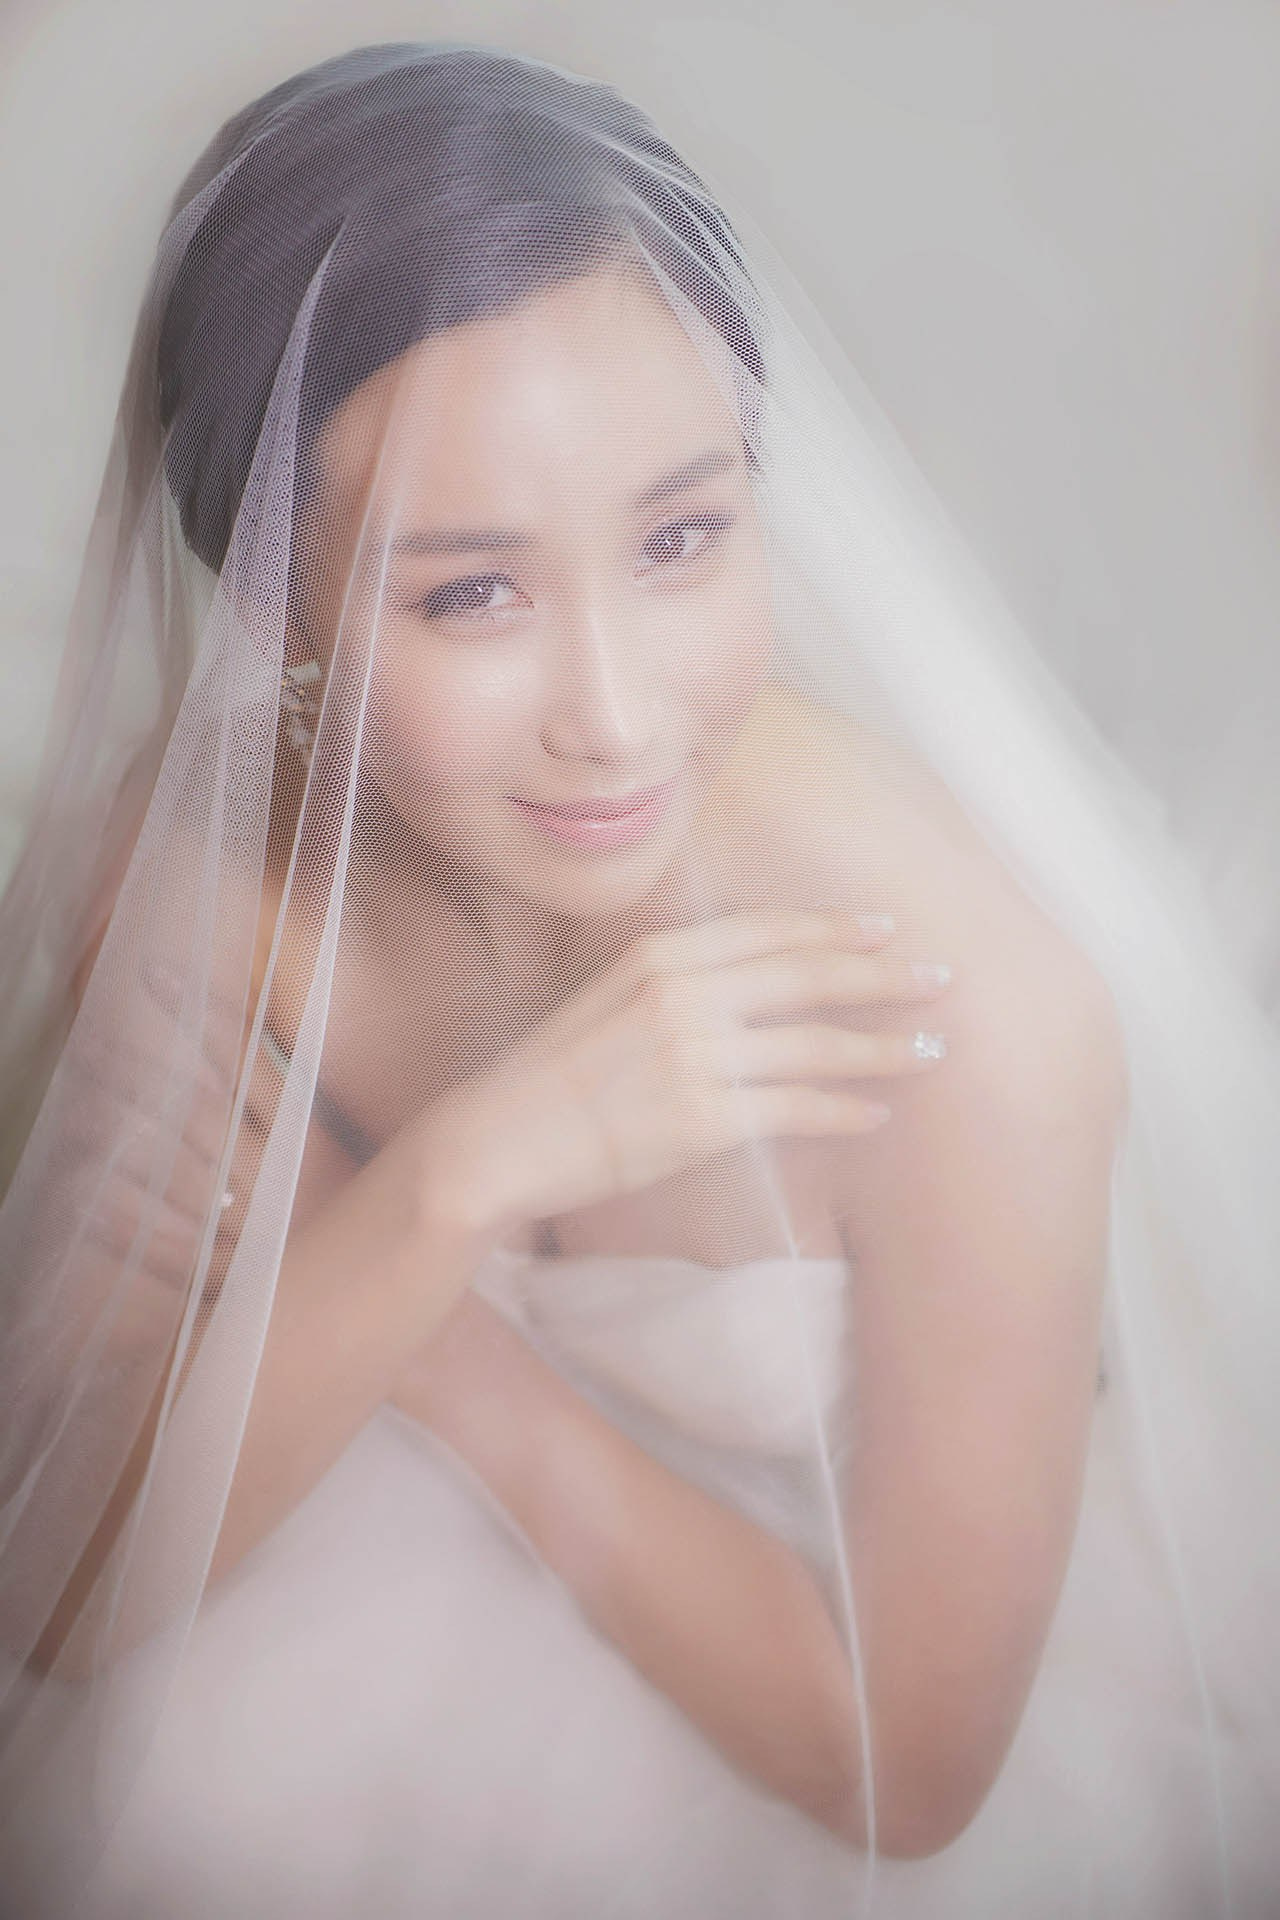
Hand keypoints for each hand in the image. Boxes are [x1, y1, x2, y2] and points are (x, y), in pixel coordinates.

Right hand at [414, 910, 951, 1241]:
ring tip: (929, 1050)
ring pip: (815, 1044)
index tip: (888, 928)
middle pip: (807, 975)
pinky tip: (876, 1114)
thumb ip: (674, 985)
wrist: (496, 1141)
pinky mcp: (700, 1118)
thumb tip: (745, 987)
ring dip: (882, 1048)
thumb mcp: (607, 1003)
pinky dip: (843, 1110)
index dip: (836, 928)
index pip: (769, 931)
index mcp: (659, 958)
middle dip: (883, 976)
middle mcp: (681, 995)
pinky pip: (794, 1108)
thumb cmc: (551, 1078)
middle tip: (941, 979)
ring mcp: (692, 1055)